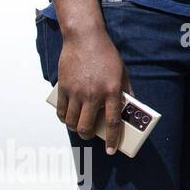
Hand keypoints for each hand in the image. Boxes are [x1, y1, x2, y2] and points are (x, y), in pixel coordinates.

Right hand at [55, 29, 129, 154]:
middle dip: (88, 135)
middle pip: (87, 126)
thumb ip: (126, 91)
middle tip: (91, 135)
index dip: (112, 139)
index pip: (113, 122)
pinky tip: (68, 117)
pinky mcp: (63, 87)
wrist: (85, 39)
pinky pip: (60, 110)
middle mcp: (93, 94)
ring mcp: (76, 92)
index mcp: (112, 91)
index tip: (111, 151)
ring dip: (75, 128)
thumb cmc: (107, 55)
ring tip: (79, 126)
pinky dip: (63, 118)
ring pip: (71, 121)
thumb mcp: (123, 72)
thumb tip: (129, 107)